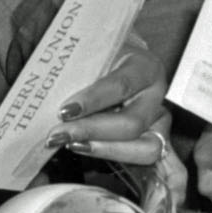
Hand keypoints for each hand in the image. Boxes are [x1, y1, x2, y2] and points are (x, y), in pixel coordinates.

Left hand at [50, 30, 170, 166]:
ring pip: (144, 148)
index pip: (121, 86)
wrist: (117, 61)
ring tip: (69, 143)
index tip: (65, 111)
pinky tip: (81, 146)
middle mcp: (156, 94)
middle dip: (91, 131)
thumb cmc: (101, 56)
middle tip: (57, 134)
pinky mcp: (154, 139)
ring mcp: (159, 119)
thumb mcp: (92, 54)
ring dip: (103, 149)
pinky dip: (108, 153)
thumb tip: (52, 99)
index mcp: (144, 66)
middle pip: (132, 123)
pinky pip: (139, 158)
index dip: (92, 100)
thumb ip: (78, 71)